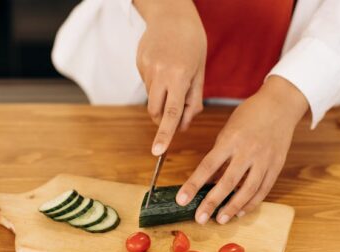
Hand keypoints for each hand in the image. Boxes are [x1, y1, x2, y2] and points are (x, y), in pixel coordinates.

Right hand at [134, 0, 206, 154]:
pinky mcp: (139, 64)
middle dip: (162, 120)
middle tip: (174, 111)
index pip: (171, 113)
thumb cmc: (192, 42)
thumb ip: (193, 101)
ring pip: (151, 99)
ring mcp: (146, 68)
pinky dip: (156, 84)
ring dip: (161, 99)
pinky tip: (164, 66)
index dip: (165, 134)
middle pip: (155, 111)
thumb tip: (184, 126)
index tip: (158, 151)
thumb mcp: (200, 71)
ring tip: (173, 77)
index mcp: (179, 76)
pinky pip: (147, 84)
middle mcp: (160, 73)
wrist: (171, 13)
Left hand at [176, 76, 308, 223]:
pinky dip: (252, 203)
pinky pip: (263, 189)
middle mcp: (247, 151)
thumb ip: (219, 155)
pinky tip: (240, 212)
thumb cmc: (249, 115)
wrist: (280, 104)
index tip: (182, 199)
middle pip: (227, 182)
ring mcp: (264, 160)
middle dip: (211, 203)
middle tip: (199, 218)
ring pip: (247, 190)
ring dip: (232, 208)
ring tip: (220, 220)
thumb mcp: (228, 130)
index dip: (193, 184)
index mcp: (230, 140)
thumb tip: (209, 181)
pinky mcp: (276, 166)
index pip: (207, 166)